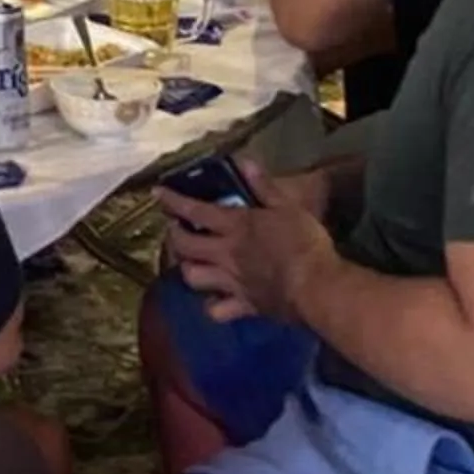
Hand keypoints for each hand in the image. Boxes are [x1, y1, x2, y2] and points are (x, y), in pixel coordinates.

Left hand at [157, 162, 336, 321]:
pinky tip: (214, 299)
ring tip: (191, 261)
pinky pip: (216, 310)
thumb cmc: (305, 243)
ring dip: (187, 268)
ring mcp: (230, 282)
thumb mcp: (288, 207)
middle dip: (174, 236)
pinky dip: (211, 305)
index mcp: (236, 226)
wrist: (316, 287)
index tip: (158, 193)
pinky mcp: (242, 306)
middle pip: (185, 246)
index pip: (195, 211)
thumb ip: (264, 187)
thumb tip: (244, 163)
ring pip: (193, 277)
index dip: (173, 201)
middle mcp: (225, 254)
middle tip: (176, 229)